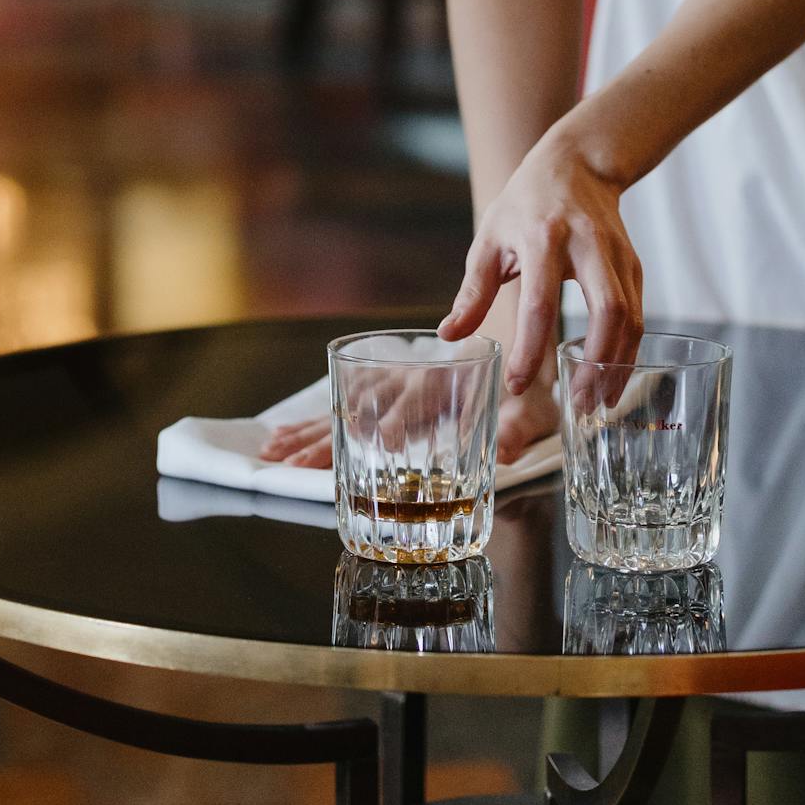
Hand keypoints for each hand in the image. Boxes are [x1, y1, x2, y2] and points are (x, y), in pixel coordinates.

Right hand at [260, 375, 558, 470]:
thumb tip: (504, 453)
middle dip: (333, 435)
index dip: (397, 421)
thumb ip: (515, 429)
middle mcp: (408, 381)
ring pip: (342, 408)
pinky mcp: (378, 393)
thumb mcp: (530, 408)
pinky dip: (309, 423)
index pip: (414, 401)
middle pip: (364, 406)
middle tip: (299, 462)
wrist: (510, 342)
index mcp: (442, 382)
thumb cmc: (522, 387)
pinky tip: (282, 437)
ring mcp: (388, 386)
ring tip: (274, 451)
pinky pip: (338, 409)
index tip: (382, 442)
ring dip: (309, 430)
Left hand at [438, 124, 642, 392]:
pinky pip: (638, 315)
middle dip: (595, 364)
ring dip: (617, 365)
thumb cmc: (525, 203)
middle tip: (578, 405)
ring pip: (630, 317)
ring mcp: (617, 253)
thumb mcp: (490, 236)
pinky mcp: (634, 264)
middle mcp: (587, 244)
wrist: (577, 163)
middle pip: (606, 310)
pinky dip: (628, 352)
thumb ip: (473, 290)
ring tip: (598, 404)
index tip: (515, 384)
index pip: (539, 302)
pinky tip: (611, 378)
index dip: (529, 348)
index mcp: (543, 237)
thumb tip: (450, 336)